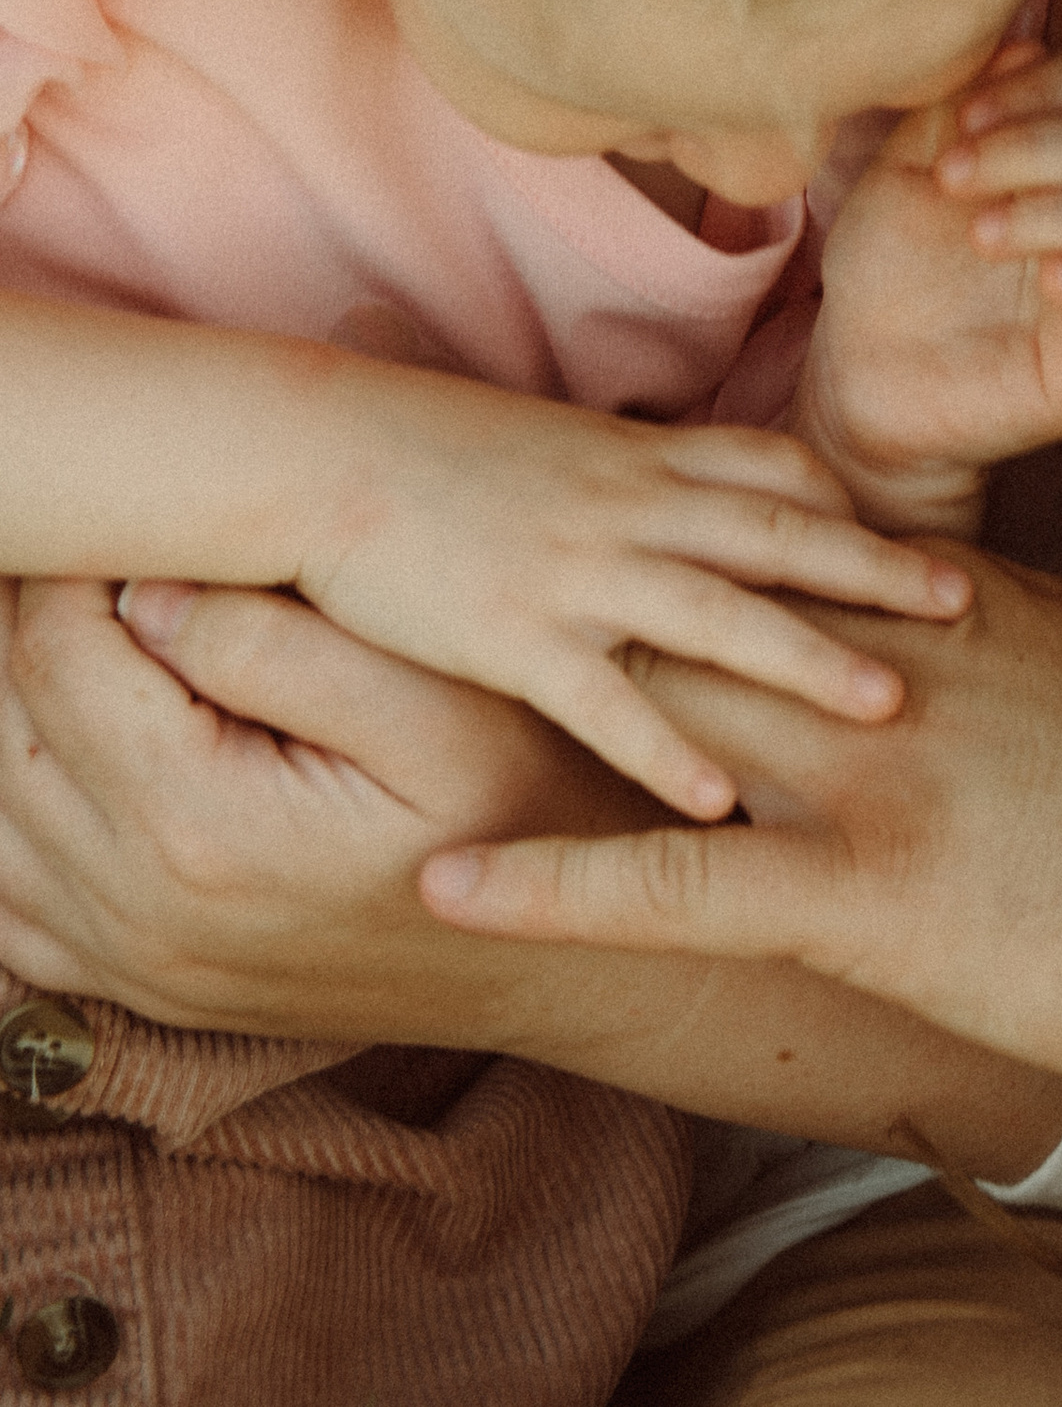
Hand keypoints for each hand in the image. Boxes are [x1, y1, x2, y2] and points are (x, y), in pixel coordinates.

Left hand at [0, 574, 641, 1040]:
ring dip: (15, 716)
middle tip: (88, 552)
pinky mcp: (146, 990)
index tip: (112, 509)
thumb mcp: (436, 704)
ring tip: (79, 631)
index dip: (65, 566)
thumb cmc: (522, 799)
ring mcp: (135, 964)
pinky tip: (68, 750)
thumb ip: (284, 649)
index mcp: (198, 824)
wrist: (566, 959)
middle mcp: (139, 910)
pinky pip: (14, 910)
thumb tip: (147, 596)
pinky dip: (13, 820)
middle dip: (28, 627)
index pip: (60, 661)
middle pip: (5, 733)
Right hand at [294, 364, 971, 814]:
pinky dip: (664, 748)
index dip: (854, 513)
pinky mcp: (511, 633)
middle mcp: (628, 505)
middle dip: (879, 570)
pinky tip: (720, 802)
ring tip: (890, 702)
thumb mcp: (557, 447)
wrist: (320, 446)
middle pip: (779, 534)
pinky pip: (603, 698)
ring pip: (716, 613)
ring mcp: (576, 569)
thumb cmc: (432, 450)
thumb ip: (635, 479)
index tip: (928, 544)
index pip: (779, 474)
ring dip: (806, 657)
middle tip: (972, 603)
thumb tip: (691, 507)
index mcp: (642, 456)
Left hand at [423, 551, 1061, 1106]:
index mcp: (957, 618)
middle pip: (698, 602)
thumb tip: (977, 623)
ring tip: (389, 672)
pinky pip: (679, 883)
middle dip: (566, 583)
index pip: (791, 550)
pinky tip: (455, 870)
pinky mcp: (865, 894)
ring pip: (658, 715)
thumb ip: (1032, 640)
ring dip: (516, 700)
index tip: (581, 484)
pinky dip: (560, 872)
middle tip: (432, 549)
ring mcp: (870, 777)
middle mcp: (892, 672)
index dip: (683, 522)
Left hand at [802, 47, 1061, 528]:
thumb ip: (961, 107)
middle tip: (952, 176)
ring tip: (979, 235)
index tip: (964, 117)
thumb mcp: (908, 167)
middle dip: (1036, 146)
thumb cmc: (889, 268)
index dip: (1050, 84)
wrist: (857, 374)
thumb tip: (1022, 49)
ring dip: (1061, 211)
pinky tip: (1050, 279)